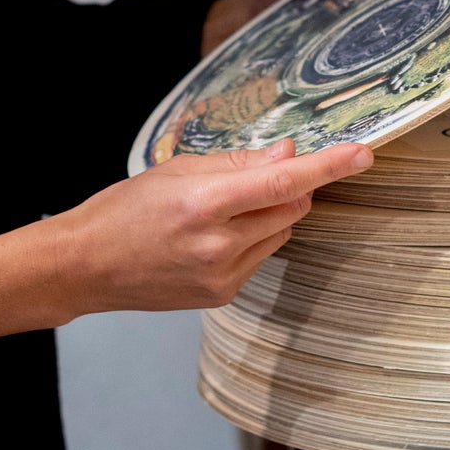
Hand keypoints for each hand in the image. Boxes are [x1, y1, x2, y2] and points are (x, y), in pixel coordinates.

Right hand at [51, 135, 373, 314]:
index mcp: (205, 205)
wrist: (86, 266)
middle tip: (253, 176)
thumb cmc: (124, 210)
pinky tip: (214, 236)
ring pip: (281, 232)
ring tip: (222, 210)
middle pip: (292, 207)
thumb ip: (238, 163)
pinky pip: (261, 256)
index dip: (328, 166)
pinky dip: (253, 238)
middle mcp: (219, 246)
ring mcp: (223, 276)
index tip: (362, 153)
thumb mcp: (177, 170)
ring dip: (271, 213)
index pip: (284, 182)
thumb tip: (288, 155)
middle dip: (288, 186)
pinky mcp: (222, 295)